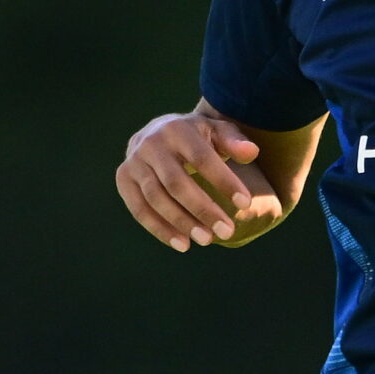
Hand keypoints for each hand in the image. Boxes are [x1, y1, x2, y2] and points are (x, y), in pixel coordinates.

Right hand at [117, 110, 265, 251]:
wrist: (159, 133)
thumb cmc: (198, 137)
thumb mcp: (217, 132)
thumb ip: (235, 142)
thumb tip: (251, 152)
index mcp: (178, 129)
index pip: (203, 159)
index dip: (224, 182)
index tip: (245, 204)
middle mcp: (151, 144)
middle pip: (176, 183)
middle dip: (203, 209)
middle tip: (226, 232)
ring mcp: (134, 161)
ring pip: (156, 198)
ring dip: (181, 223)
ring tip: (206, 240)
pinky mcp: (123, 178)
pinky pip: (139, 209)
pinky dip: (160, 229)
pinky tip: (182, 244)